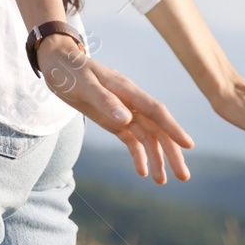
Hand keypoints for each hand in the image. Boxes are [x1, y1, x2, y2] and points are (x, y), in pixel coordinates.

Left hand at [36, 34, 193, 184]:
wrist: (56, 62)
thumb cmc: (70, 69)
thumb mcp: (83, 85)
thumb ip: (104, 101)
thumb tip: (127, 119)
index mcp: (127, 90)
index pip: (156, 111)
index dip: (173, 128)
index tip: (188, 145)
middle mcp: (130, 102)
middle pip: (157, 128)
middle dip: (171, 151)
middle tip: (183, 176)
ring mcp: (123, 111)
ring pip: (147, 137)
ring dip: (156, 158)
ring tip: (162, 182)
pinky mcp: (112, 120)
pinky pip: (130, 139)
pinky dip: (138, 155)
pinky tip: (143, 172)